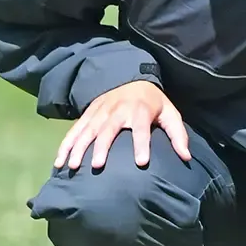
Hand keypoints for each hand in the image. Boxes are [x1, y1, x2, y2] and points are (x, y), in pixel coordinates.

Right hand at [54, 80, 190, 170]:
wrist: (130, 78)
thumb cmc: (152, 103)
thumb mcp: (169, 113)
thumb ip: (178, 135)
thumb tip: (186, 158)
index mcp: (140, 110)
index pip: (141, 127)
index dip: (141, 144)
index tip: (141, 162)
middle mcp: (117, 110)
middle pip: (108, 129)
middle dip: (102, 147)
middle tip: (97, 166)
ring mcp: (100, 112)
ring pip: (87, 130)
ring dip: (78, 148)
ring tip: (72, 166)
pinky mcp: (88, 114)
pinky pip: (74, 130)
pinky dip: (65, 145)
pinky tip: (59, 162)